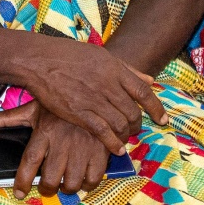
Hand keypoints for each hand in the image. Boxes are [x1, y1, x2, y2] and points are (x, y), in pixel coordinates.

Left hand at [0, 102, 112, 198]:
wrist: (94, 91)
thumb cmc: (59, 104)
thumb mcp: (32, 108)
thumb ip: (5, 119)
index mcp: (45, 131)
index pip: (30, 162)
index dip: (22, 181)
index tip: (19, 193)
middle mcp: (63, 142)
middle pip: (50, 179)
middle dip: (46, 188)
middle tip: (46, 186)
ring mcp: (83, 148)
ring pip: (71, 183)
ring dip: (66, 187)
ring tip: (64, 181)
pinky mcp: (101, 151)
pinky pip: (93, 179)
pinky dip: (87, 184)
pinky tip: (82, 177)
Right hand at [12, 35, 166, 152]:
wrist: (40, 61)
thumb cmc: (70, 55)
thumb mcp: (101, 55)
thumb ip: (127, 69)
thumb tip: (150, 79)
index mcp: (115, 69)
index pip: (144, 91)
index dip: (156, 108)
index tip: (163, 119)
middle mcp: (107, 84)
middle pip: (133, 111)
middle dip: (138, 124)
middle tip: (136, 129)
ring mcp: (93, 99)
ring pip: (120, 123)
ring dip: (126, 134)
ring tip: (125, 138)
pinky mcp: (79, 113)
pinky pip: (102, 132)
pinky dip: (113, 143)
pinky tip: (116, 149)